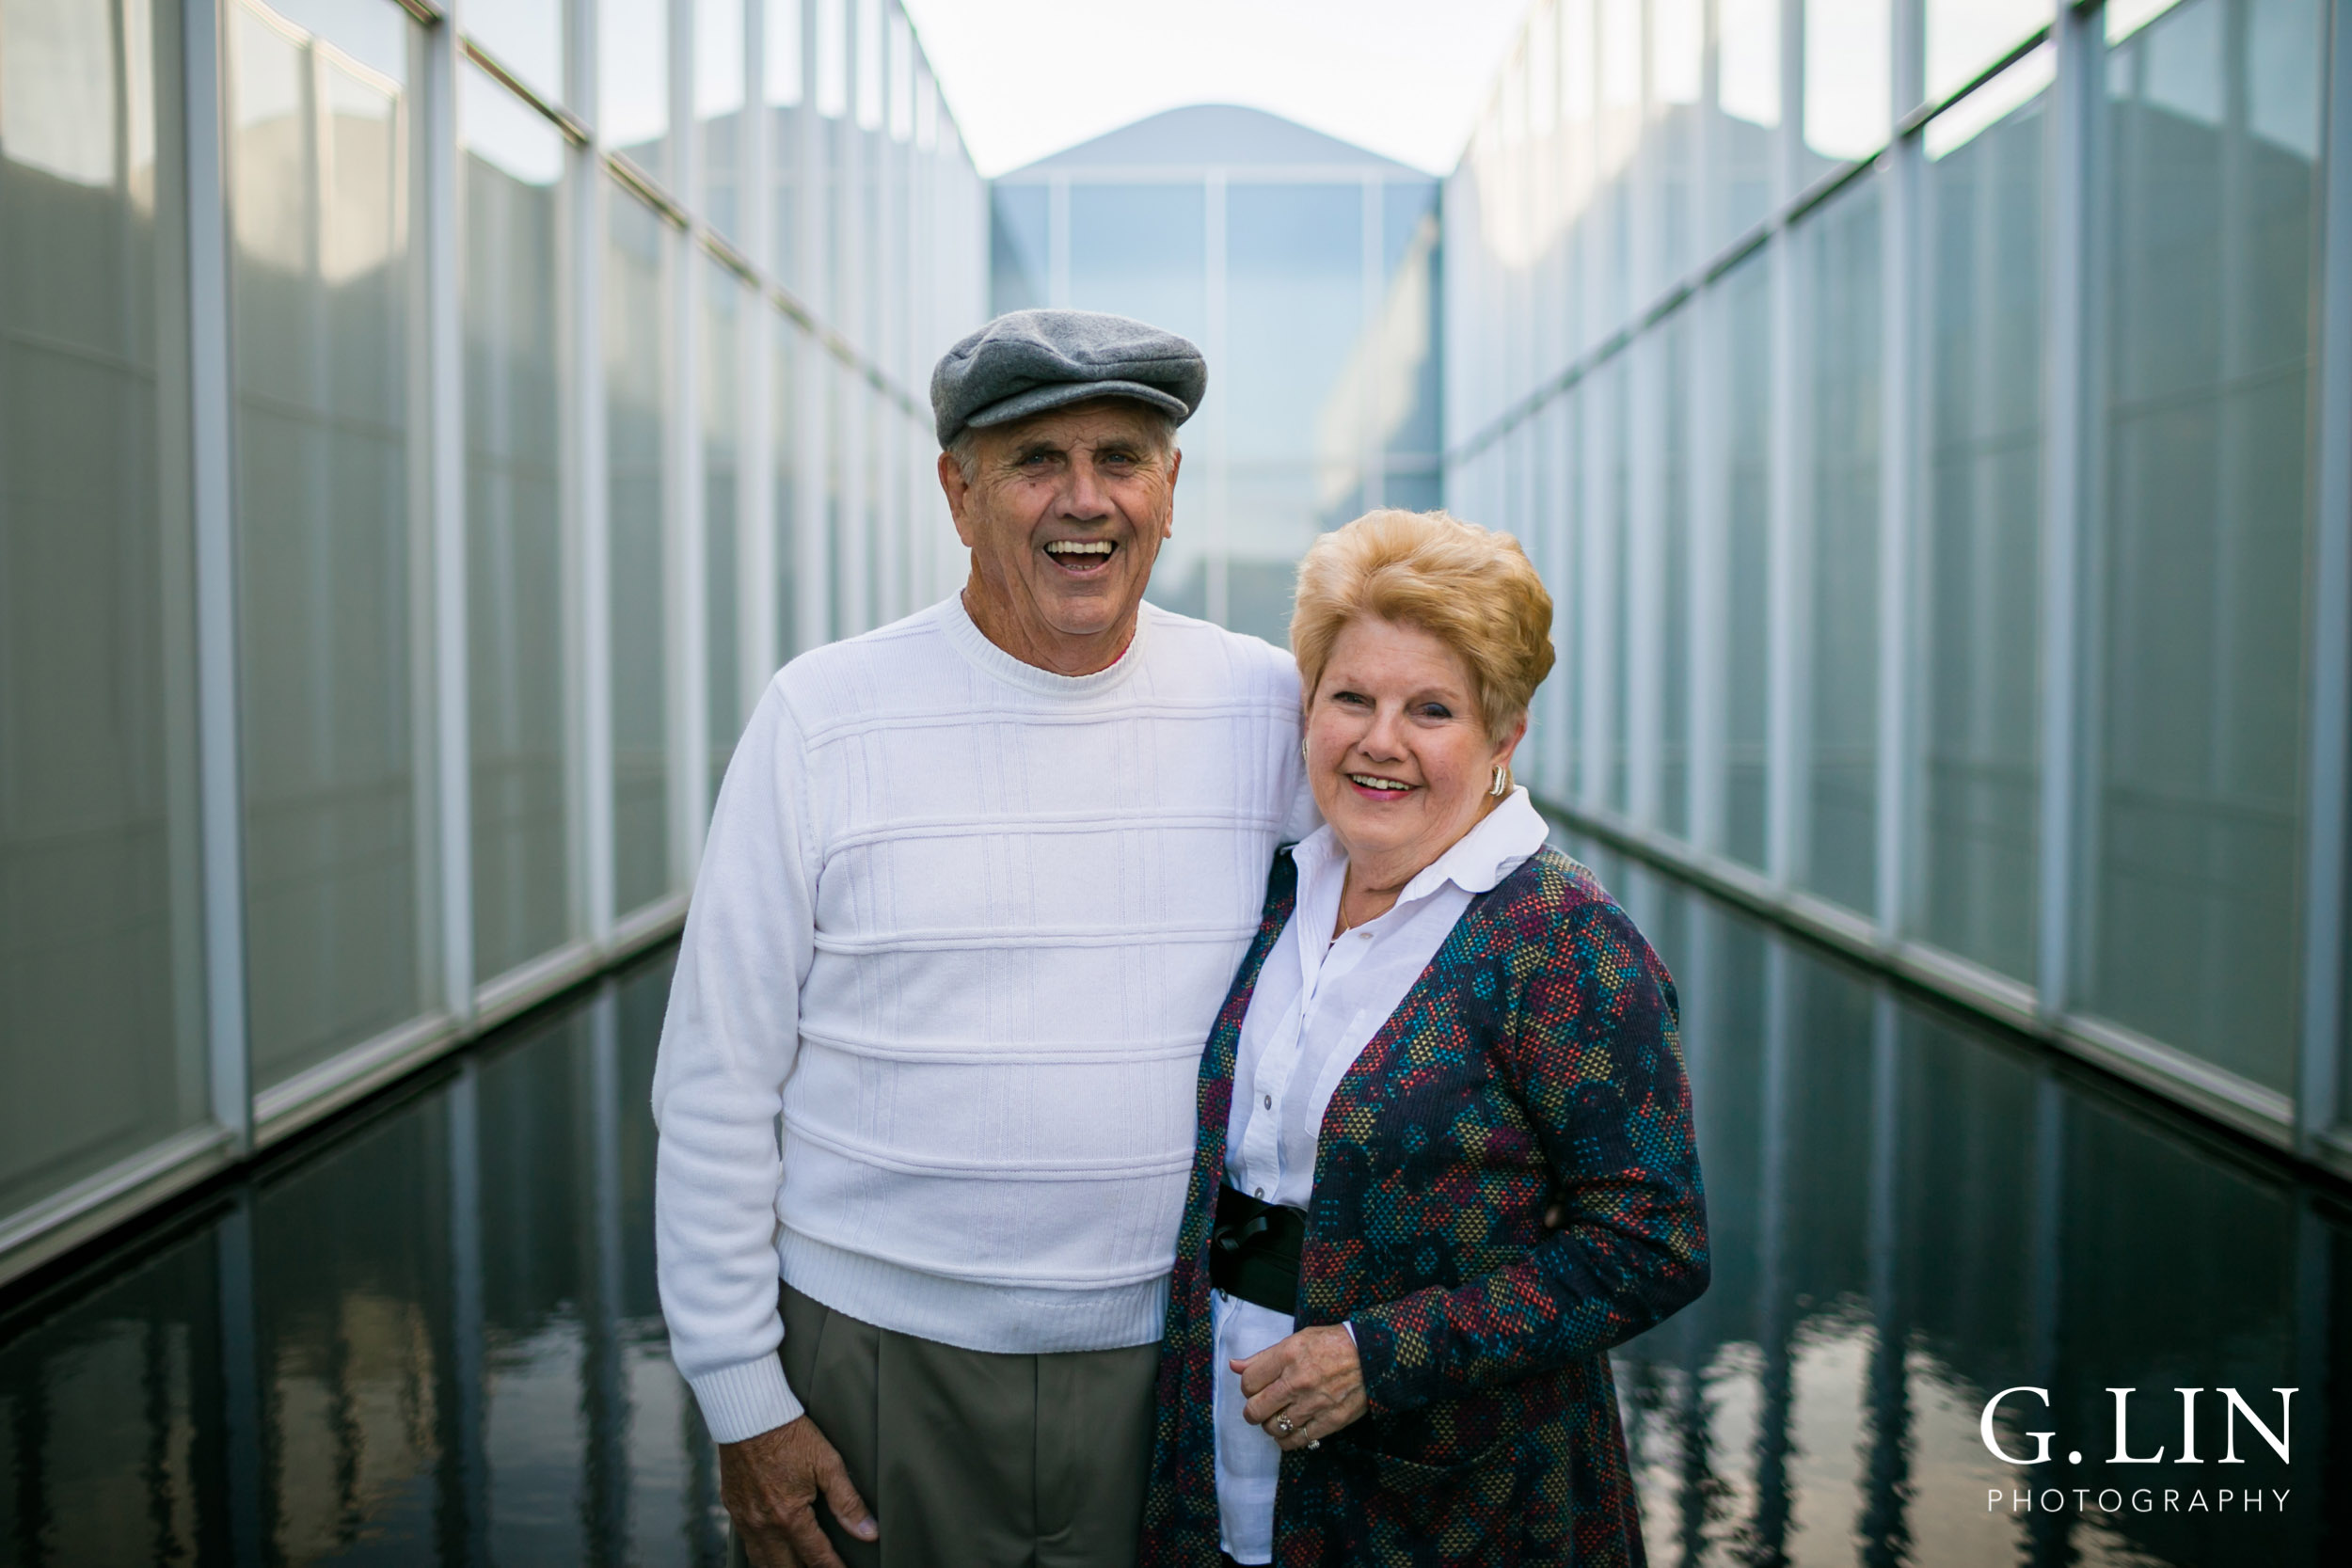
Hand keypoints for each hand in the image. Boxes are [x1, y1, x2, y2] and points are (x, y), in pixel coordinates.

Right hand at [718, 1415, 876, 1567]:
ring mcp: (744, 1519)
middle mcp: (763, 1525)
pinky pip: (746, 1545)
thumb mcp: (826, 1463)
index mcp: (789, 1516)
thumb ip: (848, 1502)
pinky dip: (761, 1555)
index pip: (816, 1557)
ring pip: (762, 1562)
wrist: (747, 1414)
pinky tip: (772, 1554)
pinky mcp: (732, 1509)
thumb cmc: (789, 1433)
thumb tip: (868, 1532)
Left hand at [1233, 1324, 1367, 1451]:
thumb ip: (1264, 1356)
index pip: (1248, 1382)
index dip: (1248, 1388)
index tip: (1256, 1389)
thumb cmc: (1332, 1344)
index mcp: (1287, 1356)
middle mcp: (1297, 1381)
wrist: (1373, 1356)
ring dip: (1271, 1426)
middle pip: (1255, 1410)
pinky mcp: (1329, 1421)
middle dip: (1253, 1412)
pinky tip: (1290, 1432)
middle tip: (1261, 1409)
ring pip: (1274, 1428)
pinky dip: (1288, 1440)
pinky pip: (1297, 1440)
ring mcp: (1313, 1404)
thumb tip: (1234, 1365)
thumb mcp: (1297, 1340)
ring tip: (1278, 1418)